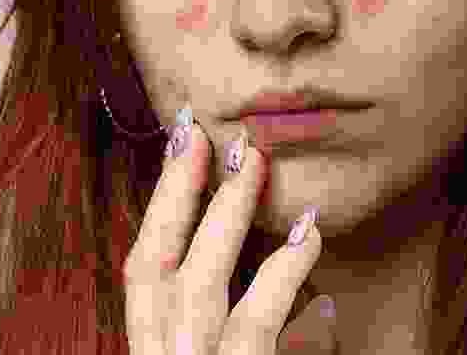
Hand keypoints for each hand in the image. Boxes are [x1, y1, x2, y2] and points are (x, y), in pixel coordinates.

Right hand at [123, 116, 336, 353]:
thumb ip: (263, 335)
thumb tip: (322, 303)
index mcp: (157, 347)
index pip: (144, 270)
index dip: (160, 205)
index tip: (181, 145)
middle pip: (153, 264)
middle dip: (174, 193)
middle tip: (200, 132)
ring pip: (199, 284)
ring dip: (226, 215)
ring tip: (255, 162)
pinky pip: (255, 322)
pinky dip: (282, 275)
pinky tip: (307, 238)